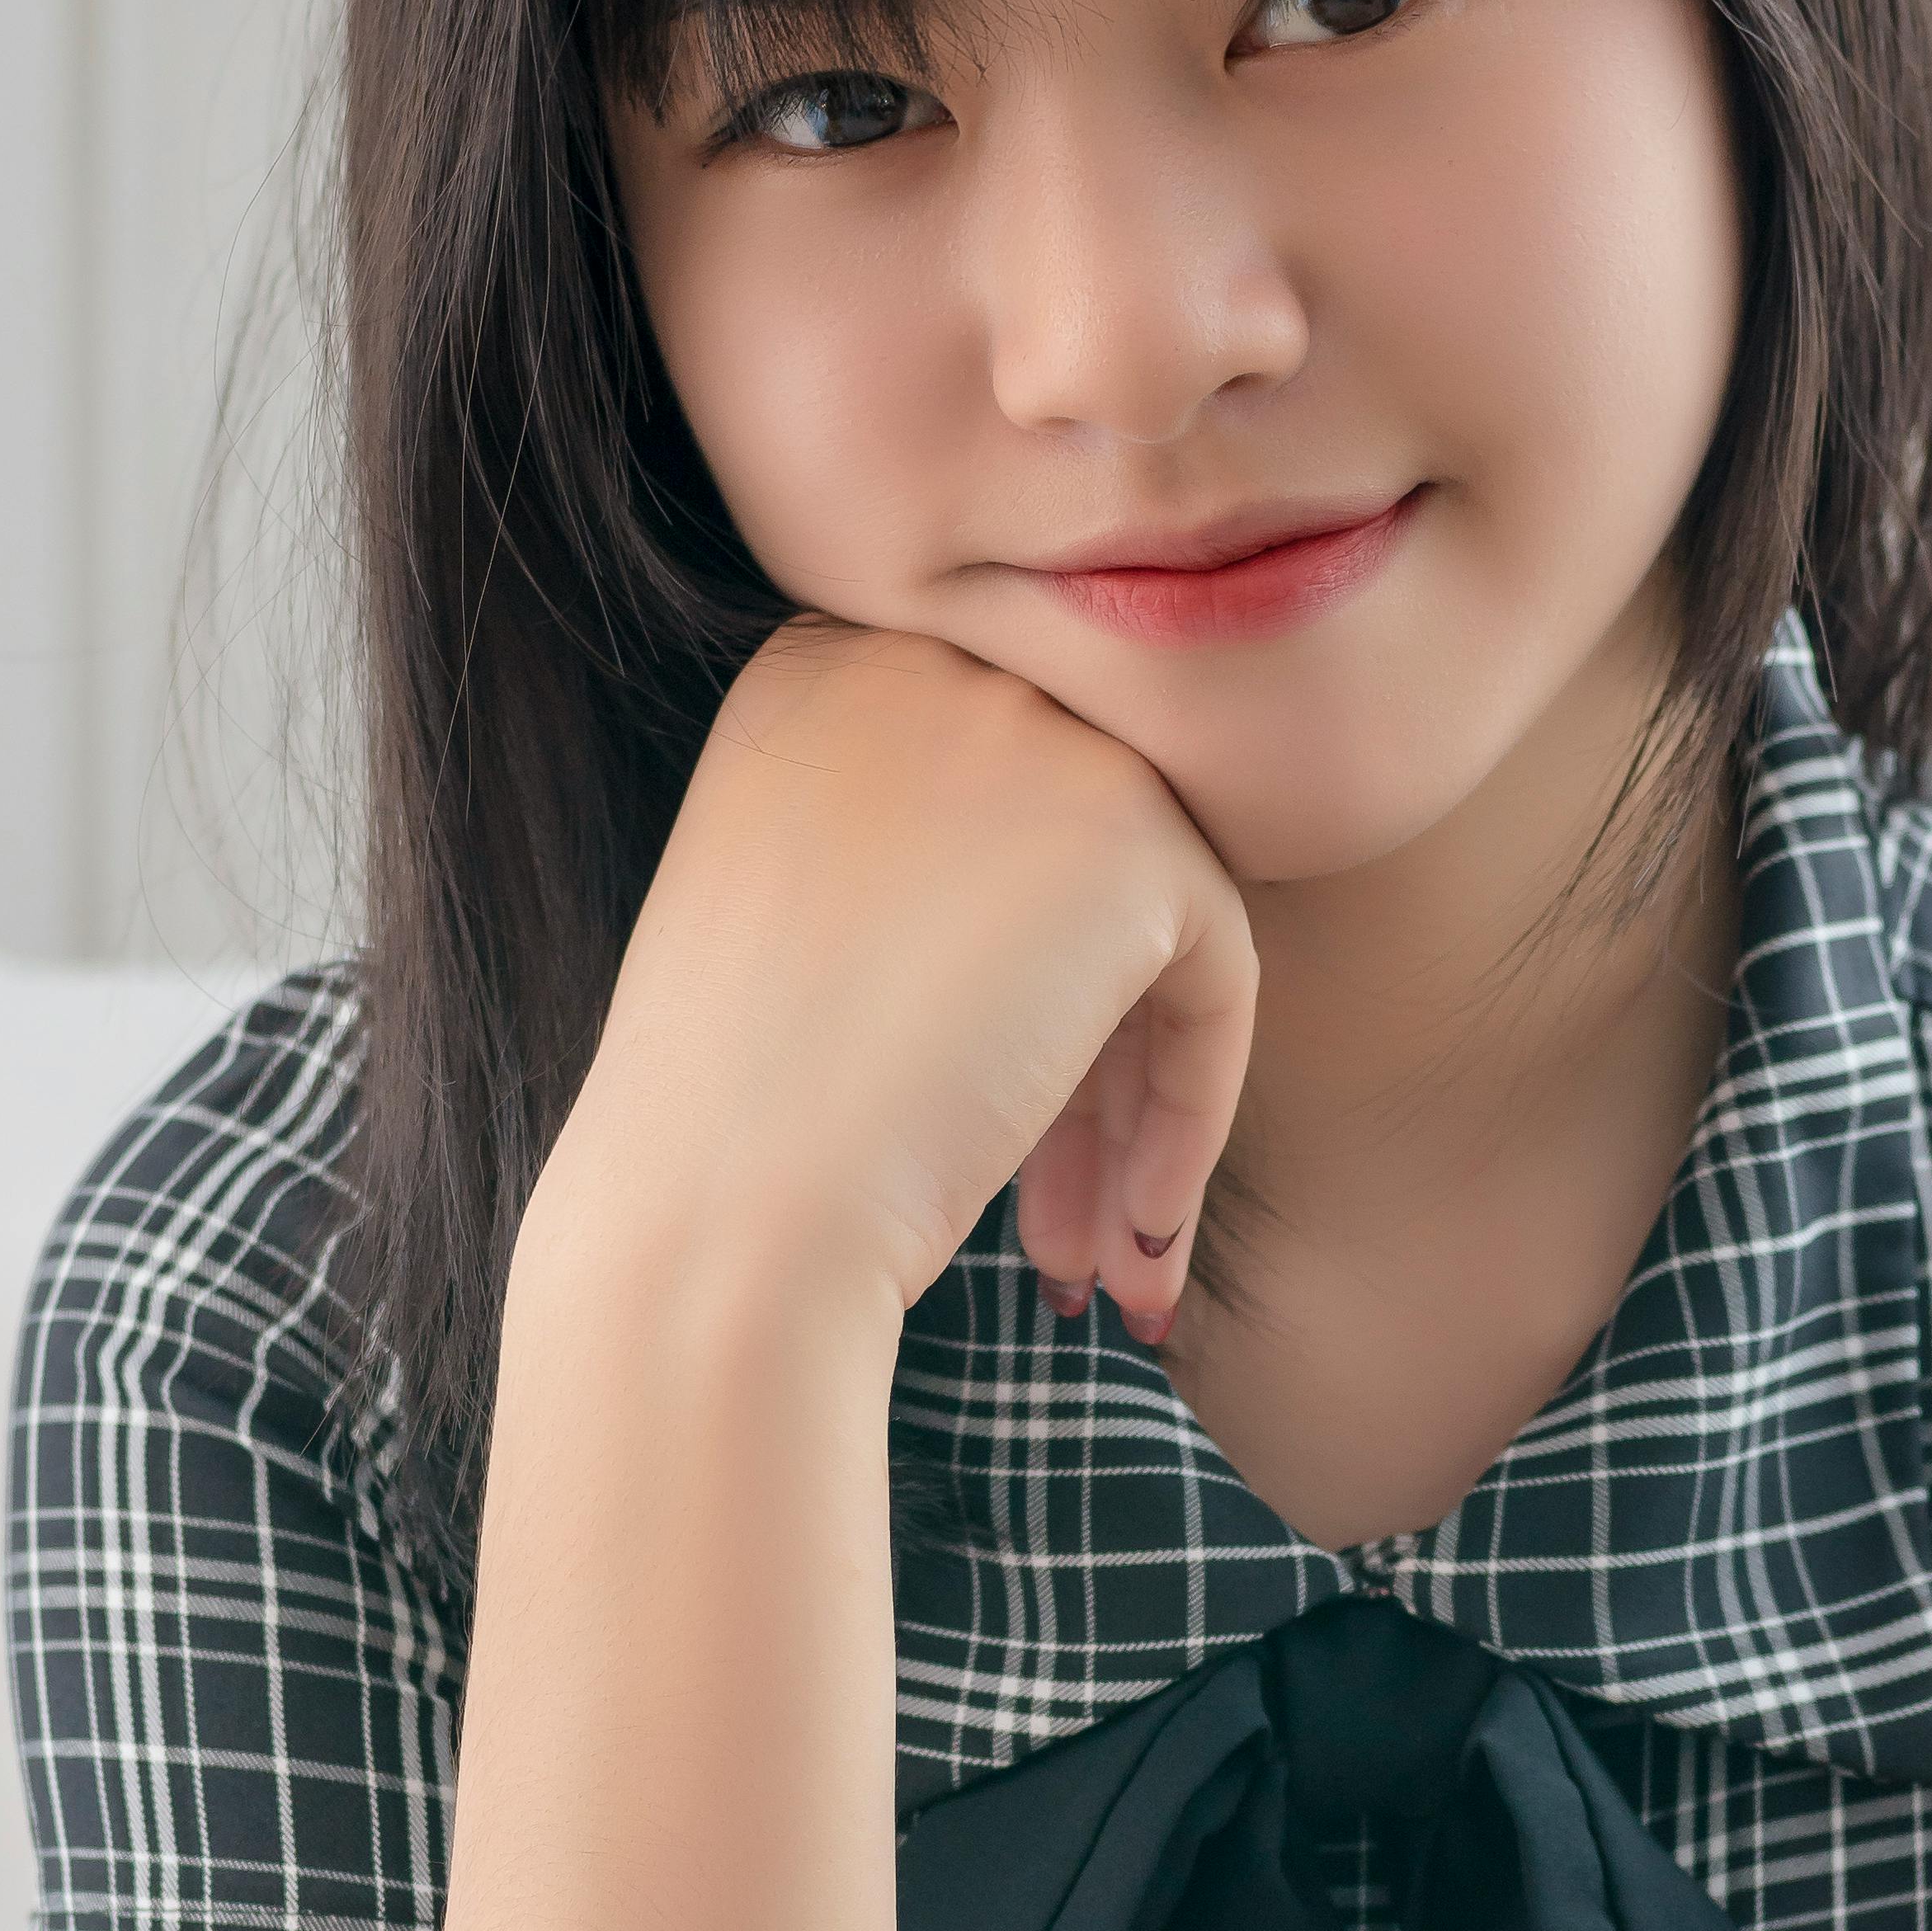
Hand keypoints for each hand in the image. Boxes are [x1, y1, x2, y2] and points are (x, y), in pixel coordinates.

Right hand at [549, 617, 1256, 1343]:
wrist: (720, 1210)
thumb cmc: (718, 1115)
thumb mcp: (784, 917)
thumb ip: (908, 860)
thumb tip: (1055, 914)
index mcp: (822, 675)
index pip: (983, 807)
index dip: (1001, 976)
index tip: (995, 1119)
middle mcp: (931, 667)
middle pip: (1070, 864)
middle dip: (1080, 1062)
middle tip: (1062, 1222)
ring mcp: (1040, 738)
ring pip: (1148, 927)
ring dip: (1129, 1111)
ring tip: (1103, 1263)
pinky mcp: (1138, 840)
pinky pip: (1213, 978)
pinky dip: (1188, 1112)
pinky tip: (1132, 1239)